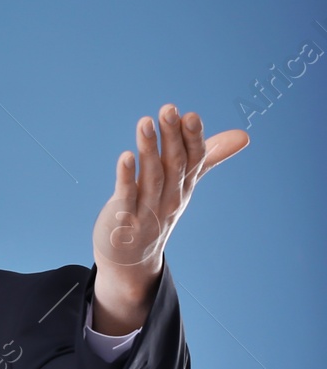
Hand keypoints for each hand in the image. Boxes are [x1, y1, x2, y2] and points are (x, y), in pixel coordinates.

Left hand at [90, 103, 247, 333]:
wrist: (131, 259)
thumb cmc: (157, 213)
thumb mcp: (184, 185)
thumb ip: (208, 157)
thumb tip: (244, 135)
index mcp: (184, 186)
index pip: (194, 159)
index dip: (192, 138)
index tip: (190, 115)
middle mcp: (170, 197)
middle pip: (174, 163)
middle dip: (172, 136)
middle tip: (169, 109)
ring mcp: (147, 209)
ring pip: (151, 176)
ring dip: (148, 148)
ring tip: (145, 122)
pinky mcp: (123, 218)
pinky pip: (127, 195)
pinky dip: (126, 176)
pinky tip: (124, 157)